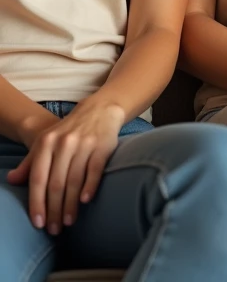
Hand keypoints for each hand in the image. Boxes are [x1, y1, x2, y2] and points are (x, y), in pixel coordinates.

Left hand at [8, 98, 124, 233]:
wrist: (99, 109)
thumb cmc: (69, 131)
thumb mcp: (47, 141)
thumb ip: (30, 162)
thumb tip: (11, 180)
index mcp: (46, 142)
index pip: (38, 178)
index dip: (36, 202)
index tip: (38, 223)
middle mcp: (64, 143)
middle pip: (56, 183)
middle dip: (54, 210)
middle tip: (54, 229)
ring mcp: (84, 144)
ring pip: (74, 180)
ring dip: (70, 205)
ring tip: (69, 222)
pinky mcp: (102, 146)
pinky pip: (94, 170)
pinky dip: (89, 187)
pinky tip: (85, 201)